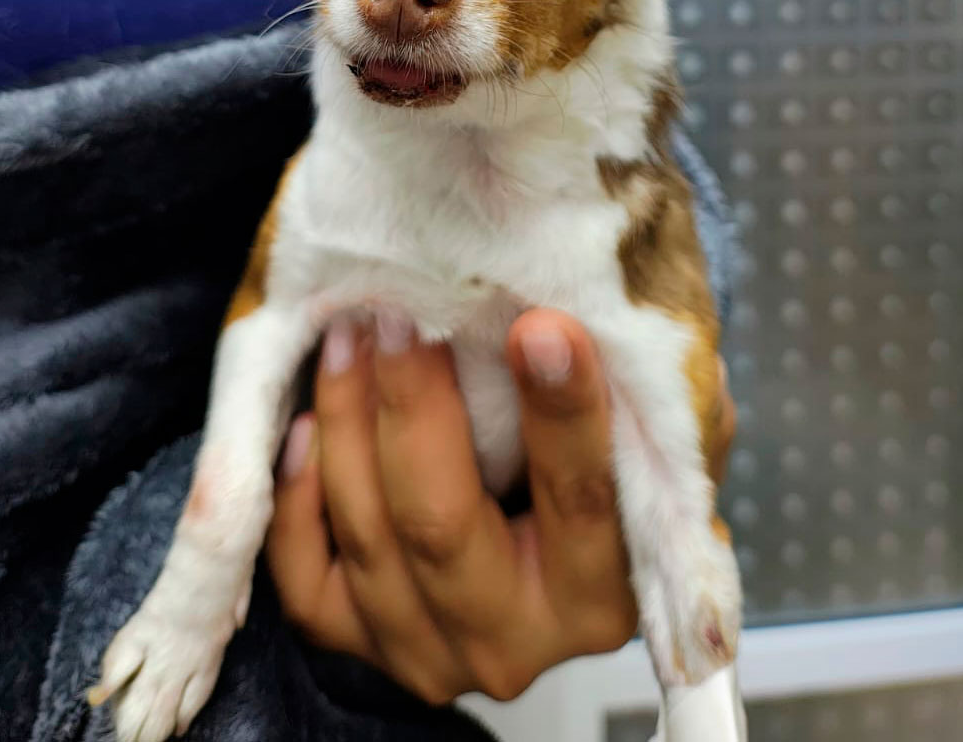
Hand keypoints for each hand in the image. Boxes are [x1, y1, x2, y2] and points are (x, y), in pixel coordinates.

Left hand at [266, 309, 735, 703]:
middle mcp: (516, 639)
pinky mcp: (361, 645)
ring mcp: (430, 650)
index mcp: (604, 595)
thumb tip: (650, 344)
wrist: (538, 539)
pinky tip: (307, 425)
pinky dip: (299, 499)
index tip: (544, 326)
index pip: (583, 500)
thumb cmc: (602, 465)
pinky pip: (307, 582)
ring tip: (353, 334)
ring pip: (370, 539)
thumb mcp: (661, 436)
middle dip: (416, 406)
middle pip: (444, 526)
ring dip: (349, 423)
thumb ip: (663, 406)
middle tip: (405, 313)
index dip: (563, 413)